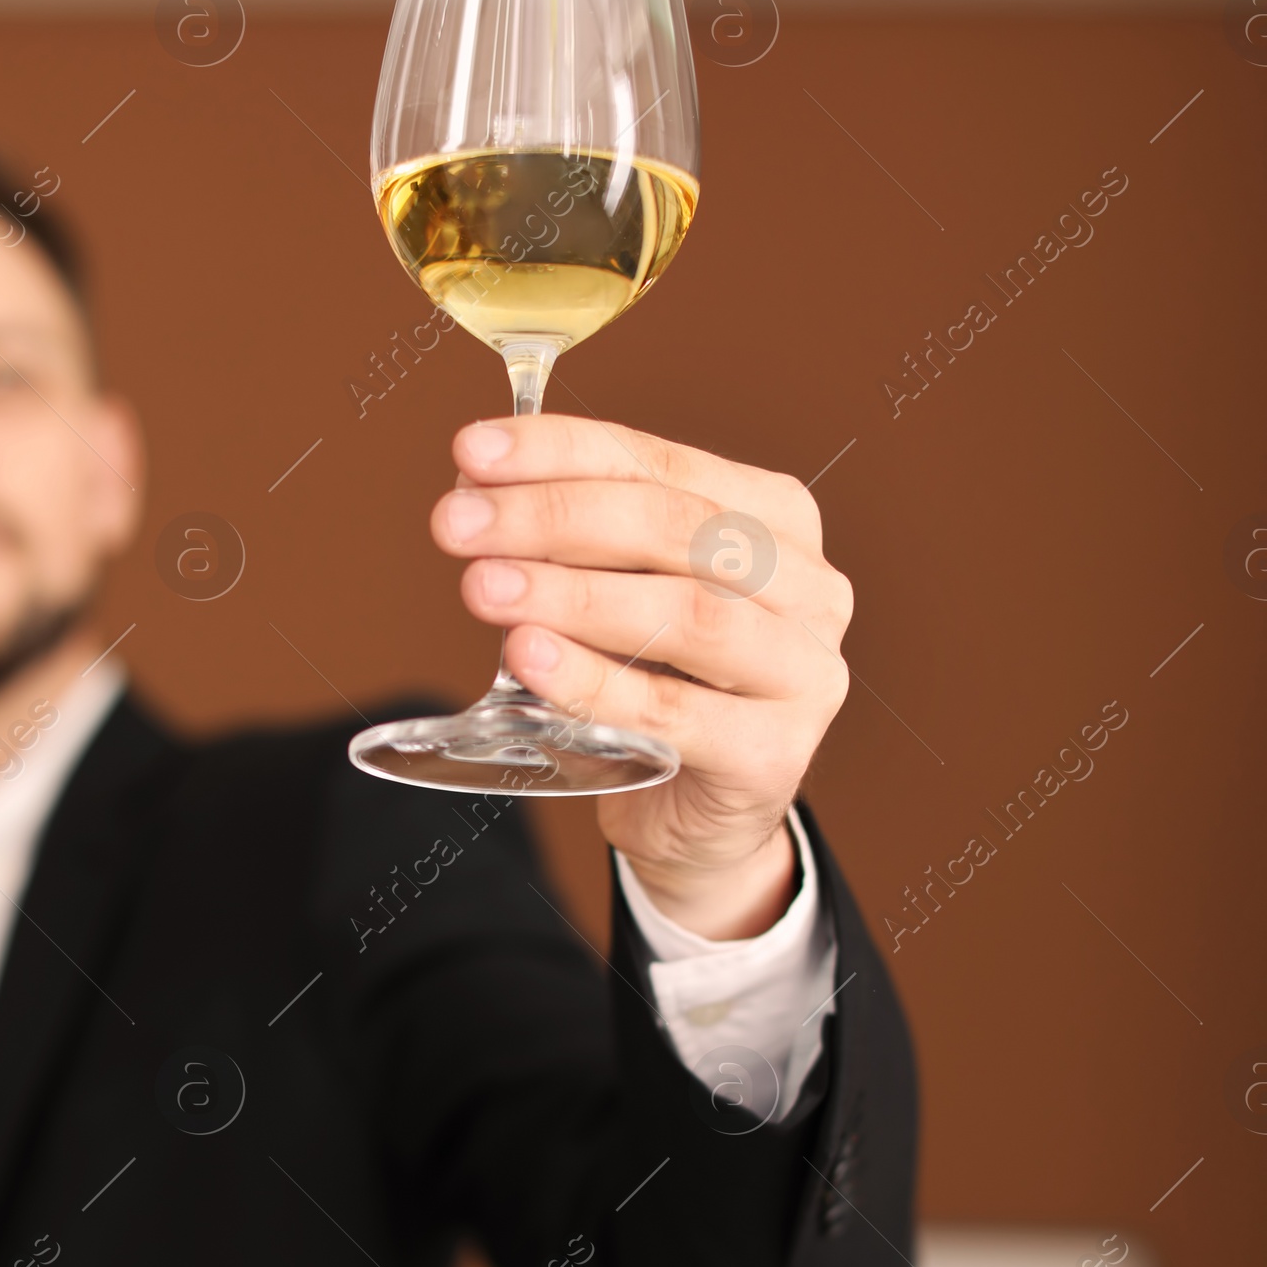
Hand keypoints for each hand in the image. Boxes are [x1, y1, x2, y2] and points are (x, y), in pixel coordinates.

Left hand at [431, 413, 852, 940]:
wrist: (693, 816)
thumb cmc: (654, 686)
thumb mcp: (616, 596)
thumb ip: (570, 543)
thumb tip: (474, 488)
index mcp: (777, 519)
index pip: (662, 463)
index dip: (562, 451)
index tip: (471, 451)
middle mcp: (809, 586)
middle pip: (675, 528)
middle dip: (553, 517)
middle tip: (457, 523)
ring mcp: (805, 673)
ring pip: (686, 615)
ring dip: (572, 596)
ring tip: (484, 589)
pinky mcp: (775, 755)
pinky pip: (674, 713)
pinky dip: (594, 682)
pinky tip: (529, 659)